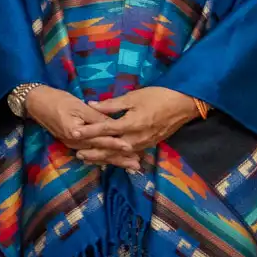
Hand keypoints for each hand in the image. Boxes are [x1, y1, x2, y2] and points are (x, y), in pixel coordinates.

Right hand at [22, 86, 141, 172]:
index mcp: (76, 133)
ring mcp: (72, 144)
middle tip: (137, 165)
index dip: (116, 144)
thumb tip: (116, 126)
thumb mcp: (79, 106)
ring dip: (113, 159)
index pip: (100, 140)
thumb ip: (97, 118)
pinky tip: (111, 160)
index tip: (132, 149)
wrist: (36, 102)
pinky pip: (90, 151)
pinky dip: (102, 156)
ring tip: (130, 165)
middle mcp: (74, 143)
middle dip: (119, 158)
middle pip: (100, 152)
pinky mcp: (72, 142)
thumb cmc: (58, 100)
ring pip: (96, 154)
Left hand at [77, 87, 201, 155]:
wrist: (183, 105)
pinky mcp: (149, 145)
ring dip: (104, 157)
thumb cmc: (157, 97)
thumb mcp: (133, 97)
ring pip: (119, 154)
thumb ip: (111, 104)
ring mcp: (143, 144)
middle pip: (110, 148)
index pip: (104, 129)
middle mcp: (136, 138)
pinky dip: (117, 157)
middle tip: (77, 154)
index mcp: (131, 124)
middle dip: (94, 152)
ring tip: (88, 159)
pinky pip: (129, 154)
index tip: (73, 132)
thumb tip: (91, 105)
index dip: (88, 131)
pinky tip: (109, 159)